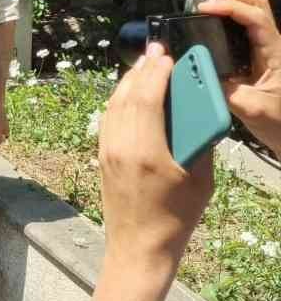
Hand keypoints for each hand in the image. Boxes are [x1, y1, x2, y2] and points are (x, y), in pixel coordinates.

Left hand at [98, 42, 213, 275]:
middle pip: (126, 95)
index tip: (167, 56)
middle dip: (141, 70)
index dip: (155, 73)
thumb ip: (199, 143)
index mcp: (146, 152)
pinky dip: (119, 100)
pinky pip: (108, 118)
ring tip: (145, 66)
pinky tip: (131, 93)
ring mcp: (106, 151)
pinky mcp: (101, 157)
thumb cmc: (176, 218)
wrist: (139, 249)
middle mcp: (120, 147)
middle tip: (156, 52)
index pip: (146, 98)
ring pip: (113, 104)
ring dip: (128, 82)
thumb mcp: (200, 180)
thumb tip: (197, 114)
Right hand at [198, 0, 280, 155]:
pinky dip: (224, 18)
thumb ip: (228, 92)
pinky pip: (241, 26)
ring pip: (249, 9)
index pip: (255, 15)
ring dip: (227, 3)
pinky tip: (209, 28)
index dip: (229, 6)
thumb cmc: (279, 123)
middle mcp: (271, 43)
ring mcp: (264, 47)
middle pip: (255, 0)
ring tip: (204, 14)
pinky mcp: (255, 54)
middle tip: (205, 7)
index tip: (204, 10)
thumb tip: (201, 74)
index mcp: (275, 51)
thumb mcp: (254, 110)